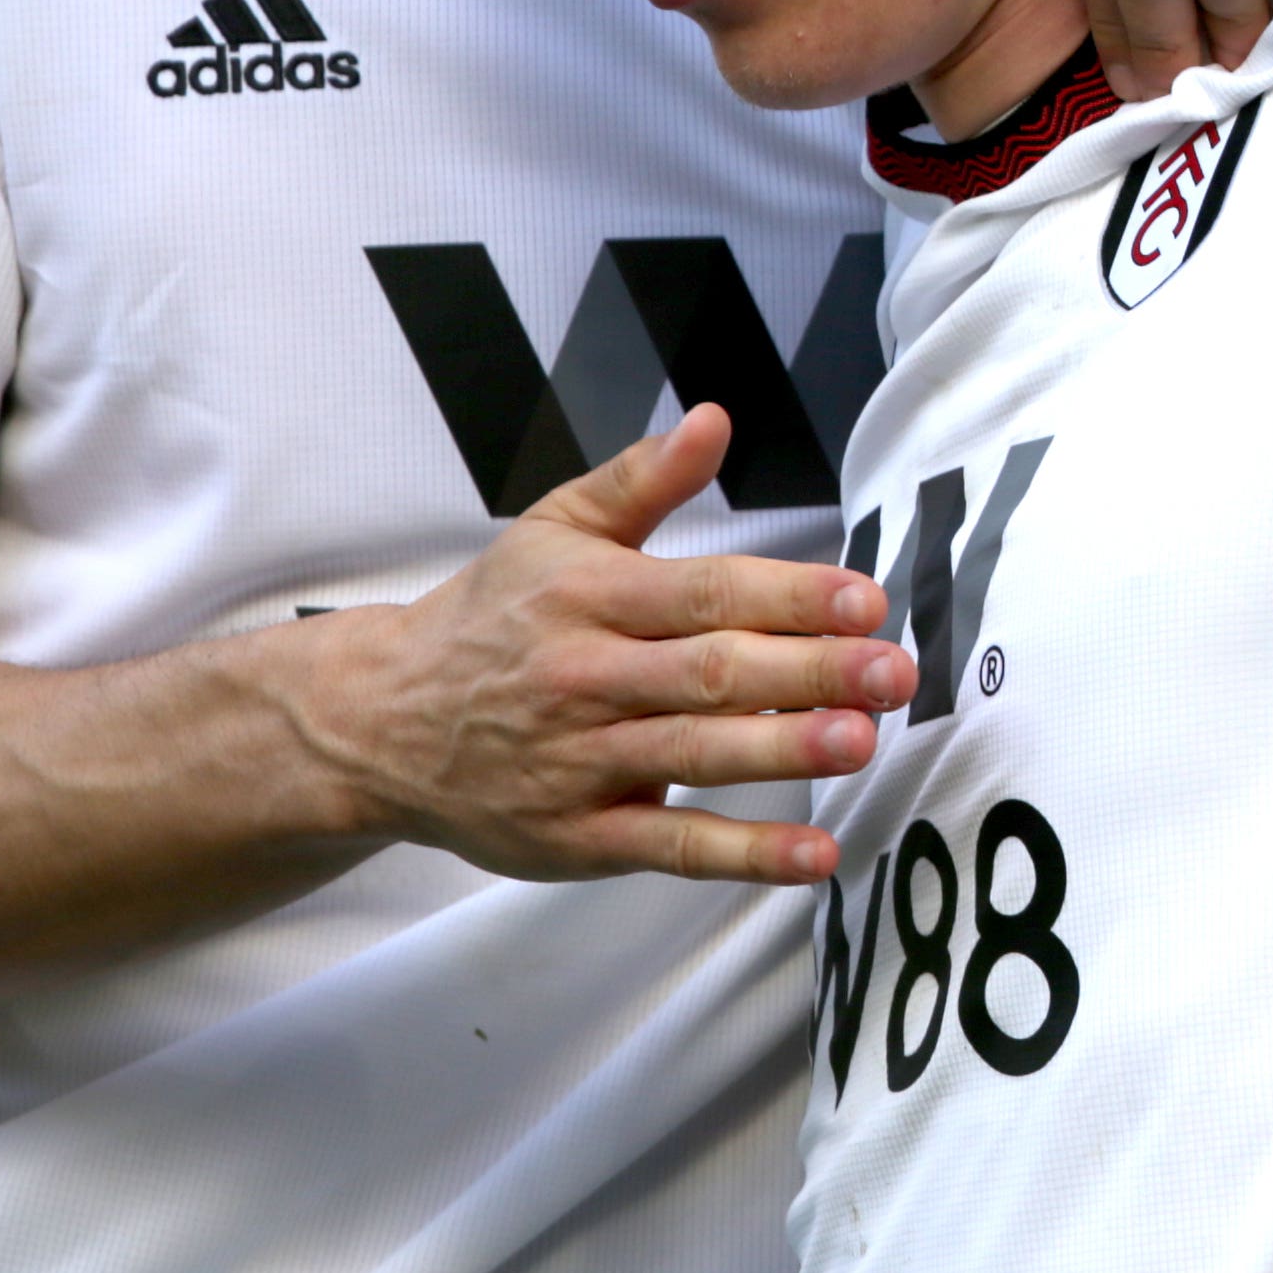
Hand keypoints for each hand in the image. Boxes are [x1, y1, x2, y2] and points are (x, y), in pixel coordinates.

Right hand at [305, 406, 915, 884]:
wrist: (379, 720)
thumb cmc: (489, 618)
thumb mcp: (553, 529)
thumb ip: (643, 479)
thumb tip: (714, 418)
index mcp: (590, 595)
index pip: (704, 592)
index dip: (789, 595)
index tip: (864, 599)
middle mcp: (586, 677)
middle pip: (710, 673)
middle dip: (809, 671)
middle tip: (892, 671)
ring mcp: (580, 762)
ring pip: (693, 755)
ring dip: (782, 750)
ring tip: (861, 740)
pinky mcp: (578, 837)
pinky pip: (670, 848)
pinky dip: (744, 854)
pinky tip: (814, 852)